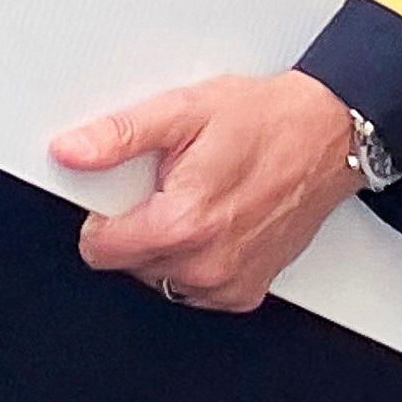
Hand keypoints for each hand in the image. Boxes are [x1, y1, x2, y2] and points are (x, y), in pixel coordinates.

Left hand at [51, 70, 362, 311]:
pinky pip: (196, 286)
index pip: (98, 249)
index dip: (102, 214)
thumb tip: (71, 151)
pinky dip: (198, 258)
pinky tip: (219, 219)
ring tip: (199, 198)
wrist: (329, 134)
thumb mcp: (185, 110)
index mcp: (182, 222)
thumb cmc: (267, 120)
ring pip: (161, 278)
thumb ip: (120, 135)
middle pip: (128, 264)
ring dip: (168, 244)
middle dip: (138, 225)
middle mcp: (205, 264)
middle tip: (171, 184)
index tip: (123, 191)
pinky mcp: (246, 291)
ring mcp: (228, 283)